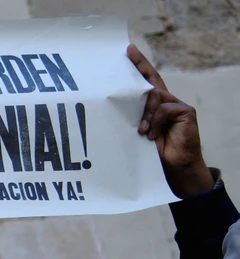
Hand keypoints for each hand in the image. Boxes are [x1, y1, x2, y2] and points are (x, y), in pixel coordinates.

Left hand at [128, 45, 213, 197]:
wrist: (173, 167)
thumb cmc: (152, 152)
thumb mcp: (137, 133)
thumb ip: (132, 118)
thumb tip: (113, 107)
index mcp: (152, 106)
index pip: (146, 81)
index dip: (139, 65)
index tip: (128, 50)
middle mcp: (165, 102)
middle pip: (151, 82)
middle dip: (139, 68)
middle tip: (127, 54)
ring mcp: (176, 105)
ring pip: (154, 96)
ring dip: (145, 113)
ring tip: (142, 130)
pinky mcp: (185, 111)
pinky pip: (165, 108)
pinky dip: (156, 120)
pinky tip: (152, 133)